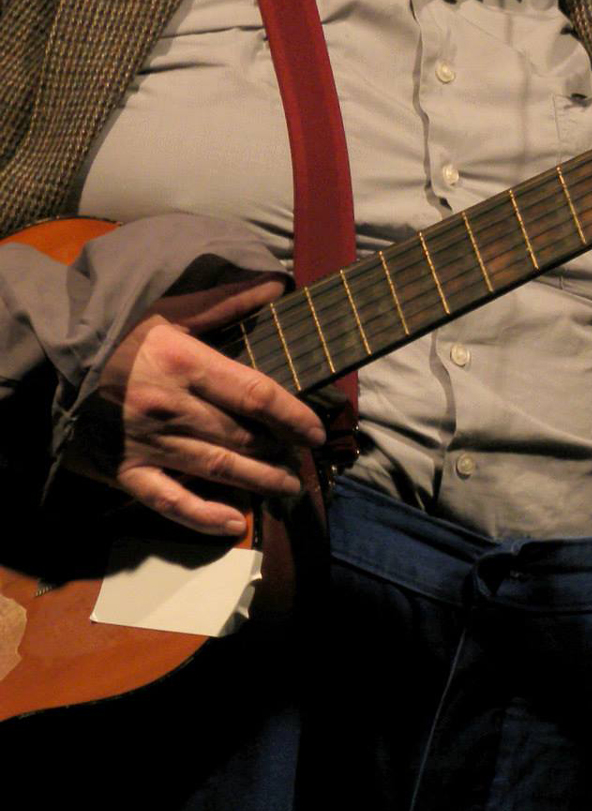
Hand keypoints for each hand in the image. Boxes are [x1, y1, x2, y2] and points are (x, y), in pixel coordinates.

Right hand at [68, 276, 324, 535]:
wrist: (54, 363)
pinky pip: (167, 500)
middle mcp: (173, 408)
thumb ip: (227, 301)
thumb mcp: (170, 308)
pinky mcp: (125, 469)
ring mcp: (149, 443)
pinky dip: (201, 516)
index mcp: (189, 365)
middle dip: (281, 450)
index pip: (257, 395)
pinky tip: (234, 524)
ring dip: (259, 481)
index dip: (293, 415)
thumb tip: (278, 285)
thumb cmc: (120, 334)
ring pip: (216, 469)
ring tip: (289, 487)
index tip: (317, 430)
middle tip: (306, 458)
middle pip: (242, 436)